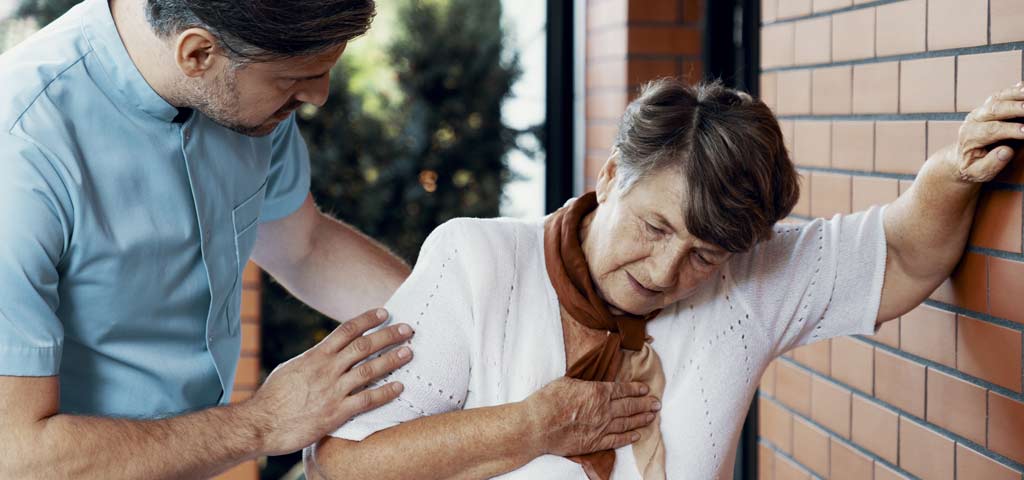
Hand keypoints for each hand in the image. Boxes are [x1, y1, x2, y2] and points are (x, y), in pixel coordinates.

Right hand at [244, 308, 413, 455]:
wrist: (260, 424)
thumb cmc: (273, 398)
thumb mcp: (292, 369)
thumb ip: (312, 360)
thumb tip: (325, 353)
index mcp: (315, 356)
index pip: (346, 330)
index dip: (368, 320)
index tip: (385, 313)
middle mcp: (326, 369)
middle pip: (363, 346)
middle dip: (388, 335)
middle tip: (408, 329)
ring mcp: (332, 390)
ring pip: (369, 370)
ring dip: (392, 359)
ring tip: (409, 352)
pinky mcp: (335, 413)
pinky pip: (366, 400)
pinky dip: (385, 392)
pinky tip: (399, 387)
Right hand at [523, 377, 659, 456]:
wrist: (538, 425)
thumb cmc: (548, 401)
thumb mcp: (567, 381)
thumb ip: (585, 382)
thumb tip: (593, 379)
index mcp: (597, 391)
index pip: (622, 390)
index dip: (636, 389)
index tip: (646, 390)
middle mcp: (603, 409)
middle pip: (629, 406)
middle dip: (645, 404)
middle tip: (657, 403)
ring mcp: (600, 427)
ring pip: (627, 423)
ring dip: (641, 419)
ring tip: (652, 416)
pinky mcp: (594, 442)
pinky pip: (616, 440)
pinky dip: (628, 437)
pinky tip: (637, 434)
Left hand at [954, 81, 1023, 182]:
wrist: (961, 157)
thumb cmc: (972, 166)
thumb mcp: (977, 173)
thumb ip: (990, 164)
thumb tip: (1006, 152)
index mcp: (969, 136)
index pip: (991, 130)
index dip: (1010, 130)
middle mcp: (973, 120)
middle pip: (994, 109)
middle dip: (1015, 108)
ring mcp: (981, 110)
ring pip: (998, 98)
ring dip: (1017, 94)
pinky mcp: (989, 105)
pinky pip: (1002, 94)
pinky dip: (1015, 90)